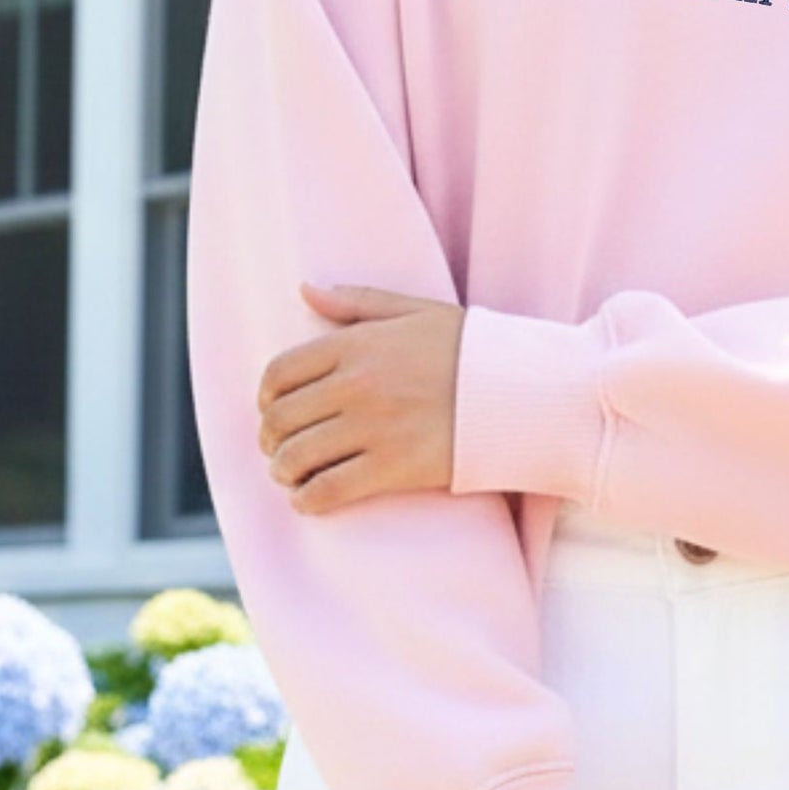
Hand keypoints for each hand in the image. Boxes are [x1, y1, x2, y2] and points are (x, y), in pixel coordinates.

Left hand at [256, 282, 465, 511]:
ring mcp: (373, 428)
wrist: (521, 391)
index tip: (273, 409)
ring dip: (283, 471)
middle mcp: (357, 384)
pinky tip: (311, 497)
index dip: (266, 396)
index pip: (280, 372)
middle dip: (270, 438)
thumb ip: (356, 301)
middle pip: (280, 419)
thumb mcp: (415, 310)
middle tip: (279, 447)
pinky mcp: (391, 468)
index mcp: (358, 343)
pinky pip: (326, 492)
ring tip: (292, 474)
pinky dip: (307, 500)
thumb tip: (305, 289)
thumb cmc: (469, 348)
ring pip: (295, 459)